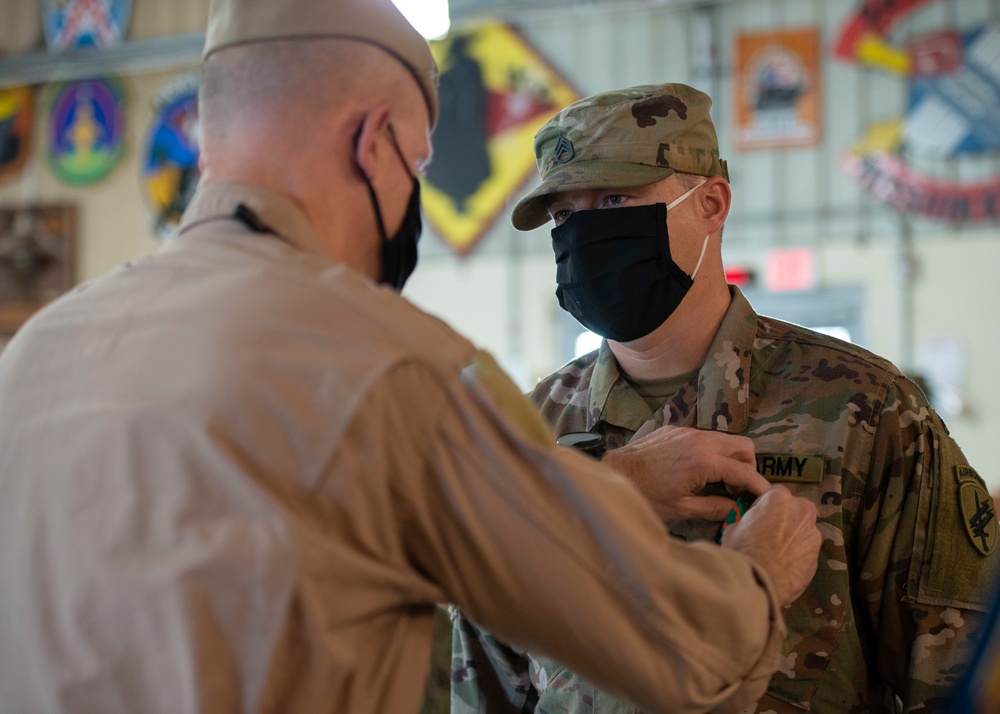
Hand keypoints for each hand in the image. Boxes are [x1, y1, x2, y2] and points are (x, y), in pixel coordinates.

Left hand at [600, 425, 770, 520]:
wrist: (615, 473)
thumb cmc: (647, 495)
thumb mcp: (683, 508)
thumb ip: (716, 508)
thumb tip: (738, 510)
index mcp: (705, 461)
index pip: (745, 472)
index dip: (759, 486)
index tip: (766, 498)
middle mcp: (701, 440)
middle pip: (743, 446)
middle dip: (747, 467)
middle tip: (735, 488)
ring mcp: (688, 431)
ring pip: (725, 439)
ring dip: (729, 458)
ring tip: (716, 482)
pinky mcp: (676, 429)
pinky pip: (704, 437)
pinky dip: (710, 452)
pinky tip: (697, 470)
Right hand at [721, 485, 820, 605]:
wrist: (759, 582)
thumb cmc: (742, 550)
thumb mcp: (734, 528)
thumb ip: (748, 520)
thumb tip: (750, 526)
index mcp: (779, 498)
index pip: (774, 493)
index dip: (765, 505)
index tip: (757, 517)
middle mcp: (802, 511)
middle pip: (795, 509)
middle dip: (785, 518)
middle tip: (769, 534)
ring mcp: (813, 535)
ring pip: (803, 531)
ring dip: (793, 537)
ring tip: (777, 554)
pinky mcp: (817, 556)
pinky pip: (806, 551)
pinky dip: (798, 556)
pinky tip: (784, 567)